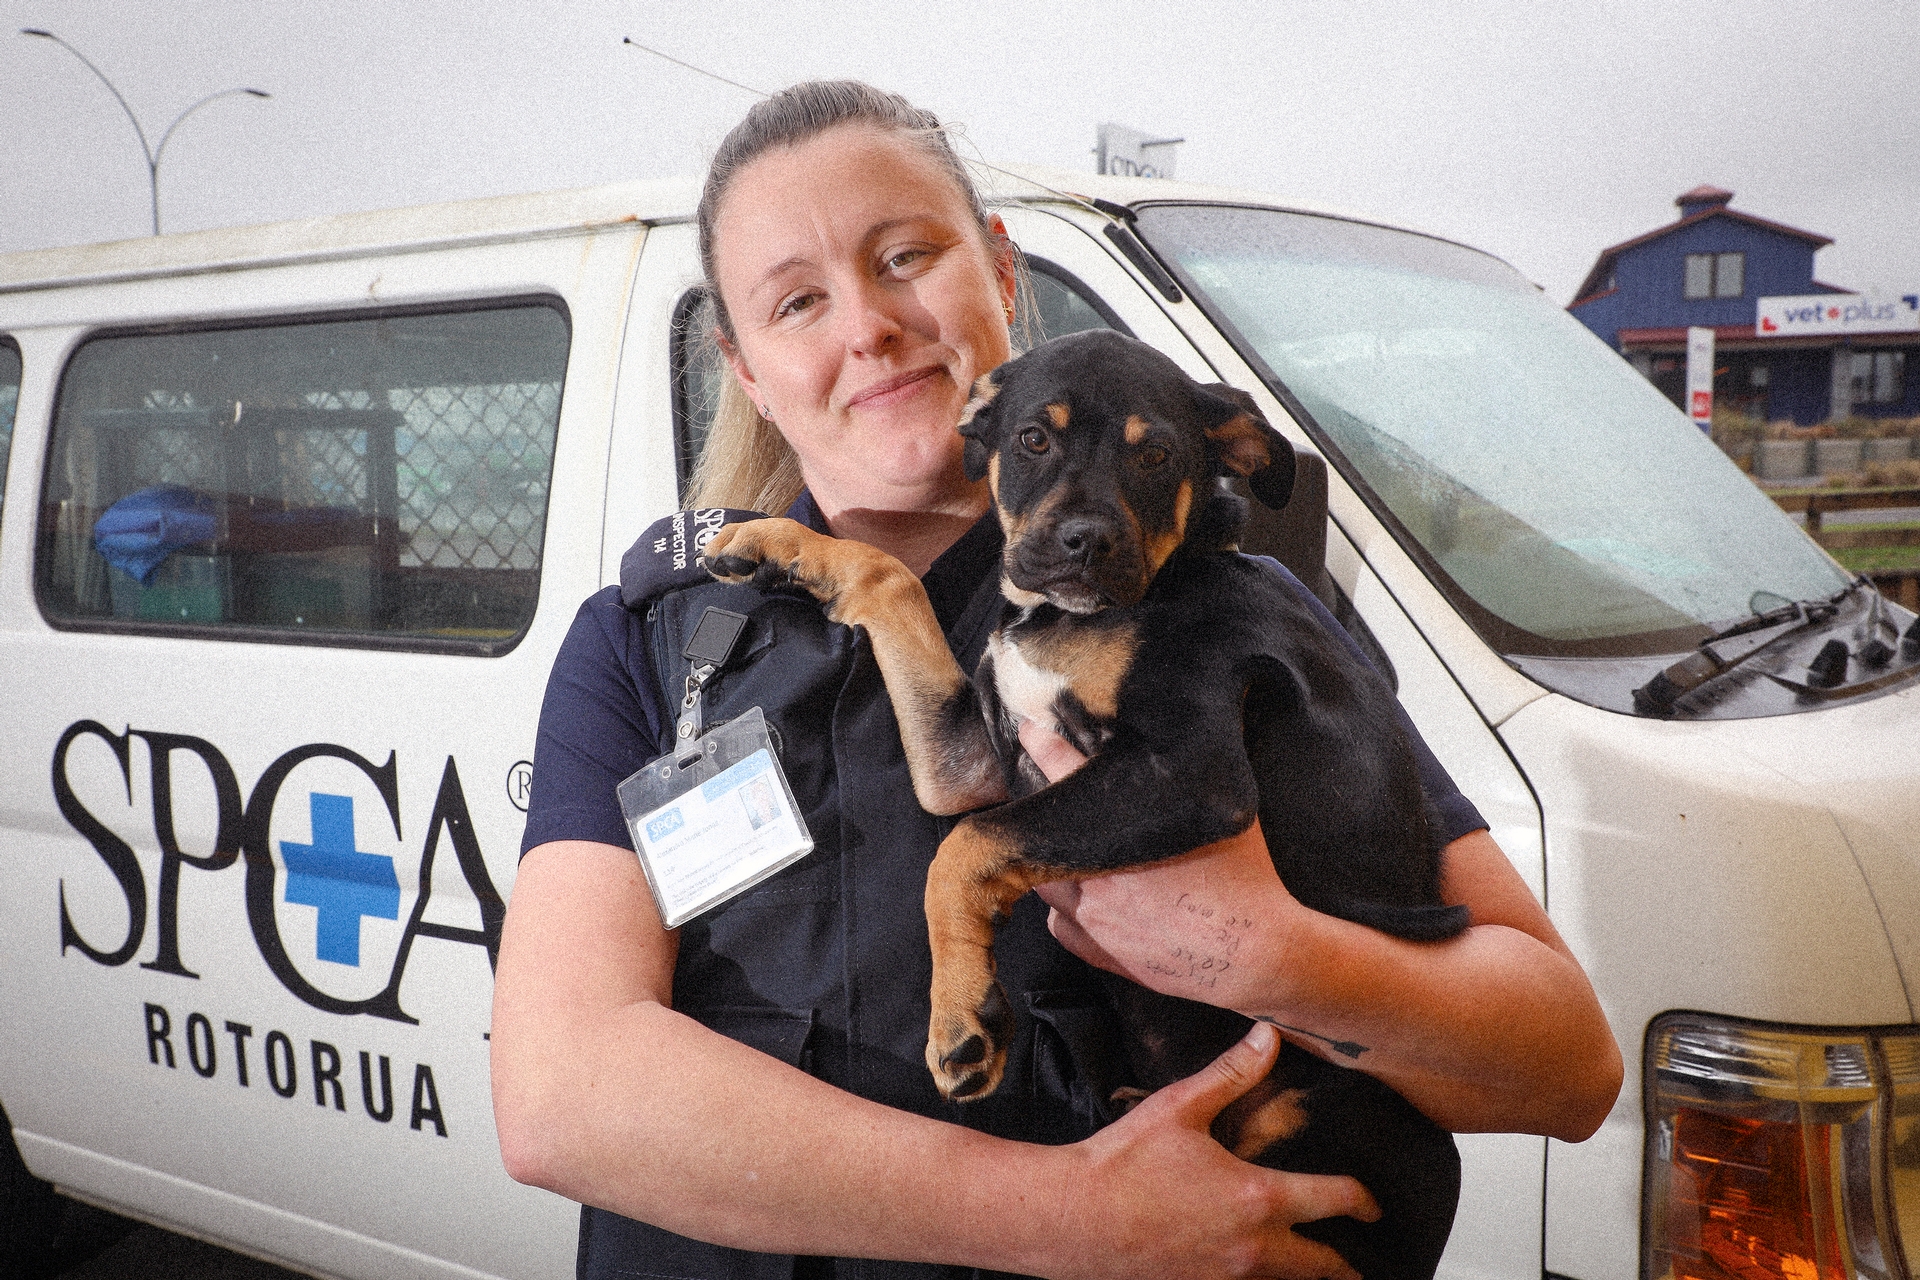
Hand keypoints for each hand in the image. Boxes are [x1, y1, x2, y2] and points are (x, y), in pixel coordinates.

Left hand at [1020, 720, 1300, 1013]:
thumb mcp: (1222, 816)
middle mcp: (1097, 872)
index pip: (1066, 772)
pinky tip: (1094, 905)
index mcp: (1123, 829)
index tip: (1029, 730)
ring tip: (1081, 859)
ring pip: (1046, 883)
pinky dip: (1069, 913)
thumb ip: (1192, 784)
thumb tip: (1193, 746)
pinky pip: (1061, 925)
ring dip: (1054, 867)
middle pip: (1044, 834)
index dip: (1044, 745)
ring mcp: (1093, 916)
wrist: (1255, 954)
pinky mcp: (1098, 951)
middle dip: (1049, 818)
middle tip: (1064, 810)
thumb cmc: (1247, 882)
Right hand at [1056, 1021, 1376, 1279]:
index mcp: (1258, 1199)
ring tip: (1312, 1268)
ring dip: (1303, 1276)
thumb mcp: (1181, 1107)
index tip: (1373, 1204)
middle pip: (1322, 1267)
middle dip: (1344, 1263)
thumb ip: (1232, 1074)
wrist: (1072, 1219)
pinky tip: (1248, 1270)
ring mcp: (1224, 1278)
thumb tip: (1268, 1036)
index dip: (1364, 1201)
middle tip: (1357, 1259)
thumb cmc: (1122, 1165)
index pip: (1335, 1201)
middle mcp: (1251, 1248)